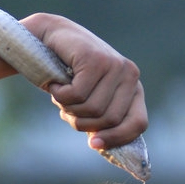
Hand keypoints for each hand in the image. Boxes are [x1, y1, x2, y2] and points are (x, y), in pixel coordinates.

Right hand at [20, 12, 147, 151]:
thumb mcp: (90, 101)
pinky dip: (60, 94)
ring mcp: (114, 65)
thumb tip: (99, 145)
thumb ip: (100, 121)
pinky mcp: (95, 59)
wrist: (47, 39)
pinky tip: (55, 83)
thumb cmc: (68, 76)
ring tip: (61, 92)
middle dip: (82, 121)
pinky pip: (77, 95)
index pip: (138, 123)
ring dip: (68, 108)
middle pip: (110, 120)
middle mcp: (130, 74)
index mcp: (134, 88)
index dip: (116, 139)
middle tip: (67, 108)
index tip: (92, 144)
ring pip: (92, 109)